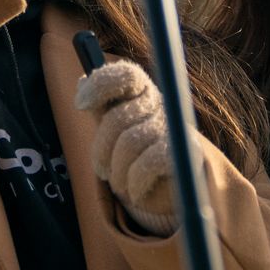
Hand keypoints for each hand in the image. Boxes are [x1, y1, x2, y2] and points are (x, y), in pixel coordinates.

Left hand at [76, 60, 186, 235]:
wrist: (172, 194)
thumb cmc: (137, 157)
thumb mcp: (114, 131)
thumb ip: (101, 106)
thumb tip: (82, 82)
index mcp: (142, 94)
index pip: (126, 75)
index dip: (101, 84)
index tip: (81, 104)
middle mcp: (161, 105)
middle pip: (119, 117)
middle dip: (102, 149)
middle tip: (101, 169)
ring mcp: (176, 127)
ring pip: (130, 142)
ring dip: (118, 172)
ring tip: (120, 183)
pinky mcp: (188, 151)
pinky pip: (150, 161)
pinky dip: (136, 181)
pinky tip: (135, 191)